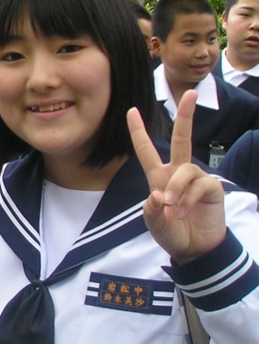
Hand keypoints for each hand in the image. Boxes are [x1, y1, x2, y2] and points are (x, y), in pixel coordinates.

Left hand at [127, 90, 226, 262]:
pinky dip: (188, 199)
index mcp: (159, 177)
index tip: (131, 110)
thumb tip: (158, 195)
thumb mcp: (153, 224)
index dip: (138, 131)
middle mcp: (178, 172)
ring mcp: (197, 179)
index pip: (146, 150)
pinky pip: (200, 184)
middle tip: (191, 93)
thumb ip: (150, 211)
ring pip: (185, 170)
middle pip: (182, 138)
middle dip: (186, 115)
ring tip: (172, 209)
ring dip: (176, 190)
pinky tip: (184, 212)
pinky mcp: (212, 188)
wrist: (194, 250)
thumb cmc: (172, 233)